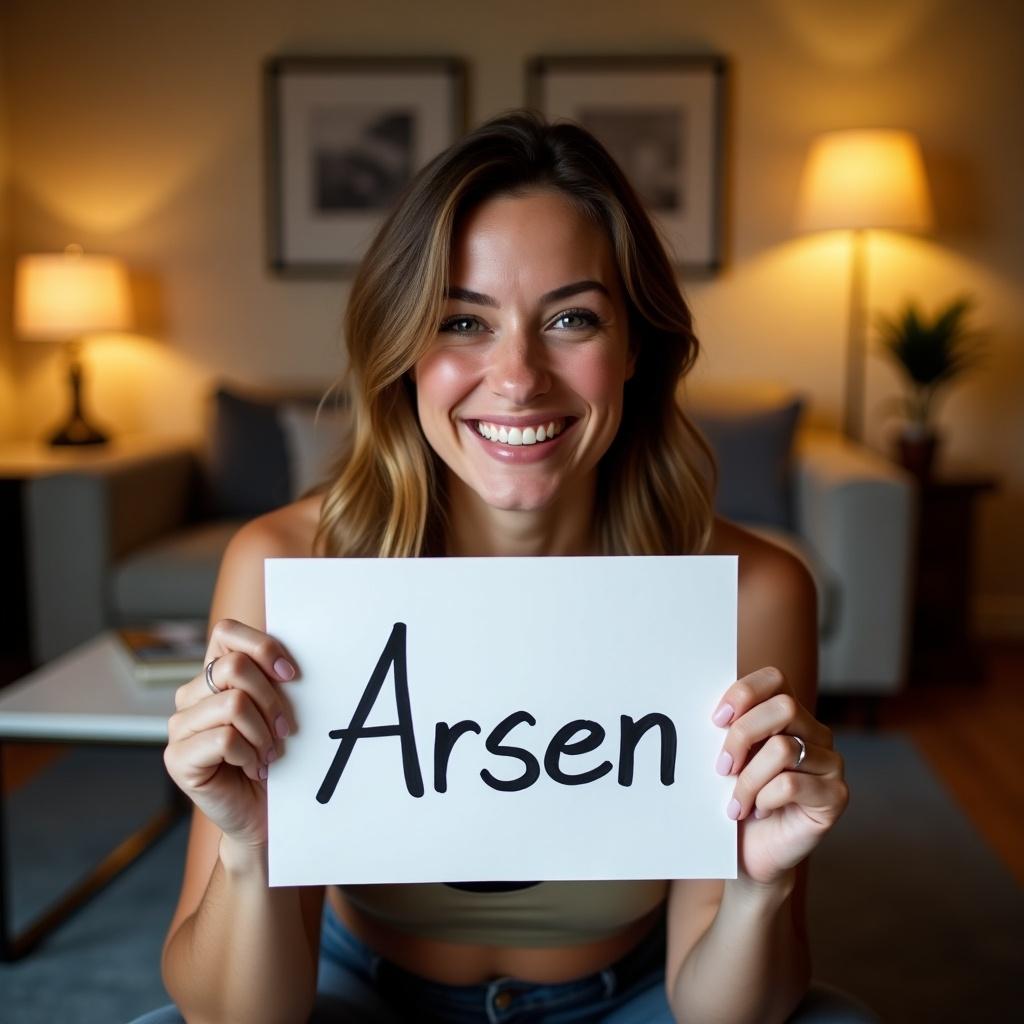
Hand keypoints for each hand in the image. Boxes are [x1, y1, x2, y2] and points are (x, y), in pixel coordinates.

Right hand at [163, 619, 297, 851]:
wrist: (264, 811)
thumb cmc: (275, 756)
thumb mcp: (278, 708)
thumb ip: (273, 677)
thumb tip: (289, 659)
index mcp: (214, 675)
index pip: (226, 632)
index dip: (263, 647)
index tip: (292, 676)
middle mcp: (191, 696)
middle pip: (235, 667)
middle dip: (272, 699)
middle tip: (284, 730)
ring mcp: (179, 726)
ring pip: (233, 703)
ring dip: (263, 732)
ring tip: (269, 753)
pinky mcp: (177, 758)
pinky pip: (223, 739)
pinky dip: (250, 754)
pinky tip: (254, 768)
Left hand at [712, 667, 847, 886]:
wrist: (750, 853)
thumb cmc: (737, 798)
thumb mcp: (729, 757)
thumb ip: (729, 729)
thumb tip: (714, 713)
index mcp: (789, 715)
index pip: (775, 679)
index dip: (744, 692)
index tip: (716, 720)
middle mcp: (816, 733)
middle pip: (783, 708)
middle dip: (742, 735)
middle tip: (721, 767)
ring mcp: (831, 764)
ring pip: (783, 749)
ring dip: (747, 778)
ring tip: (735, 802)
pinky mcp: (836, 796)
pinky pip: (791, 785)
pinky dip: (764, 798)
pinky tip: (758, 811)